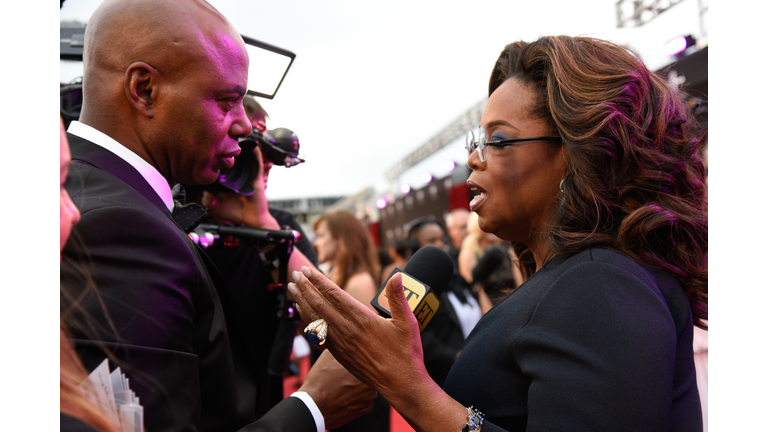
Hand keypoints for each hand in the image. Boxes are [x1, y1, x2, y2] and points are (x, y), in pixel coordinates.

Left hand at [201, 146, 278, 228]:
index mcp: (225, 180)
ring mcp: (246, 175)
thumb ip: (209, 201)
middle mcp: (236, 176)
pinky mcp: (256, 178)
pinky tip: (253, 146)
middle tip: (222, 138)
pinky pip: (257, 164)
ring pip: (244, 158)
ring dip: (242, 148)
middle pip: (232, 158)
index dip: (215, 156)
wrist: (251, 221)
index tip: (210, 146)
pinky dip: (256, 154)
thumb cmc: (235, 213)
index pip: (219, 165)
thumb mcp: (217, 207)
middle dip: (227, 149)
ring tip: (238, 138)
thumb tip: (205, 194)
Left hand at [290, 267, 469, 431]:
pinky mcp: (339, 354)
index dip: (319, 281)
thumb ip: (398, 298)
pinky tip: (303, 314)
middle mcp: (348, 331)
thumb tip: (396, 276)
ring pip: (315, 320)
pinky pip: (318, 334)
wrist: (400, 385)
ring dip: (302, 303)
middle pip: (320, 305)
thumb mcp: (407, 322)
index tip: (307, 270)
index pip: (334, 295)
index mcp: (362, 320)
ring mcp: (341, 344)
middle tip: (295, 274)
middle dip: (305, 288)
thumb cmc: (406, 354)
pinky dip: (308, 321)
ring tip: (292, 289)